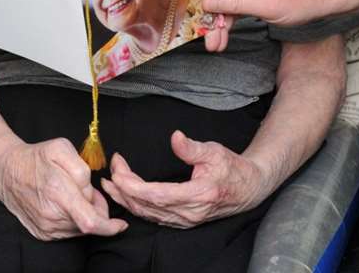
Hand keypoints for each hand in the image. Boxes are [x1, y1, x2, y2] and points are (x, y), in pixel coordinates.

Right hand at [0, 137, 127, 240]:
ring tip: (73, 194)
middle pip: (89, 223)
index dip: (110, 226)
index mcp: (58, 192)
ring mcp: (45, 227)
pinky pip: (68, 231)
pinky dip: (73, 219)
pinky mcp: (42, 233)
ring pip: (79, 229)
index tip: (121, 224)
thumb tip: (91, 192)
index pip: (91, 221)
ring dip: (84, 215)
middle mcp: (51, 215)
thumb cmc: (36, 158)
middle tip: (88, 191)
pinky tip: (64, 204)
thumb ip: (82, 168)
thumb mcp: (61, 148)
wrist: (6, 171)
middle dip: (96, 210)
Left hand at [100, 131, 268, 227]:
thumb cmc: (232, 168)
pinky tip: (126, 196)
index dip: (133, 186)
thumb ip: (192, 148)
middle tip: (112, 169)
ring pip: (147, 214)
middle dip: (123, 189)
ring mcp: (185, 220)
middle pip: (147, 206)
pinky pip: (153, 217)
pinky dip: (136, 206)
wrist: (249, 188)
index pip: (156, 195)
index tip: (118, 171)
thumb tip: (175, 137)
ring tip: (109, 184)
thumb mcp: (214, 151)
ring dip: (125, 200)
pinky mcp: (182, 221)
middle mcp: (188, 213)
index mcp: (197, 195)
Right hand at [201, 0, 325, 50]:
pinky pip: (234, 4)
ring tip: (215, 44)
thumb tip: (206, 1)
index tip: (190, 17)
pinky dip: (229, 20)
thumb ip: (235, 2)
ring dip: (219, 23)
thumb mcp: (267, 5)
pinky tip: (222, 35)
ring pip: (225, 1)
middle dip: (211, 17)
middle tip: (208, 40)